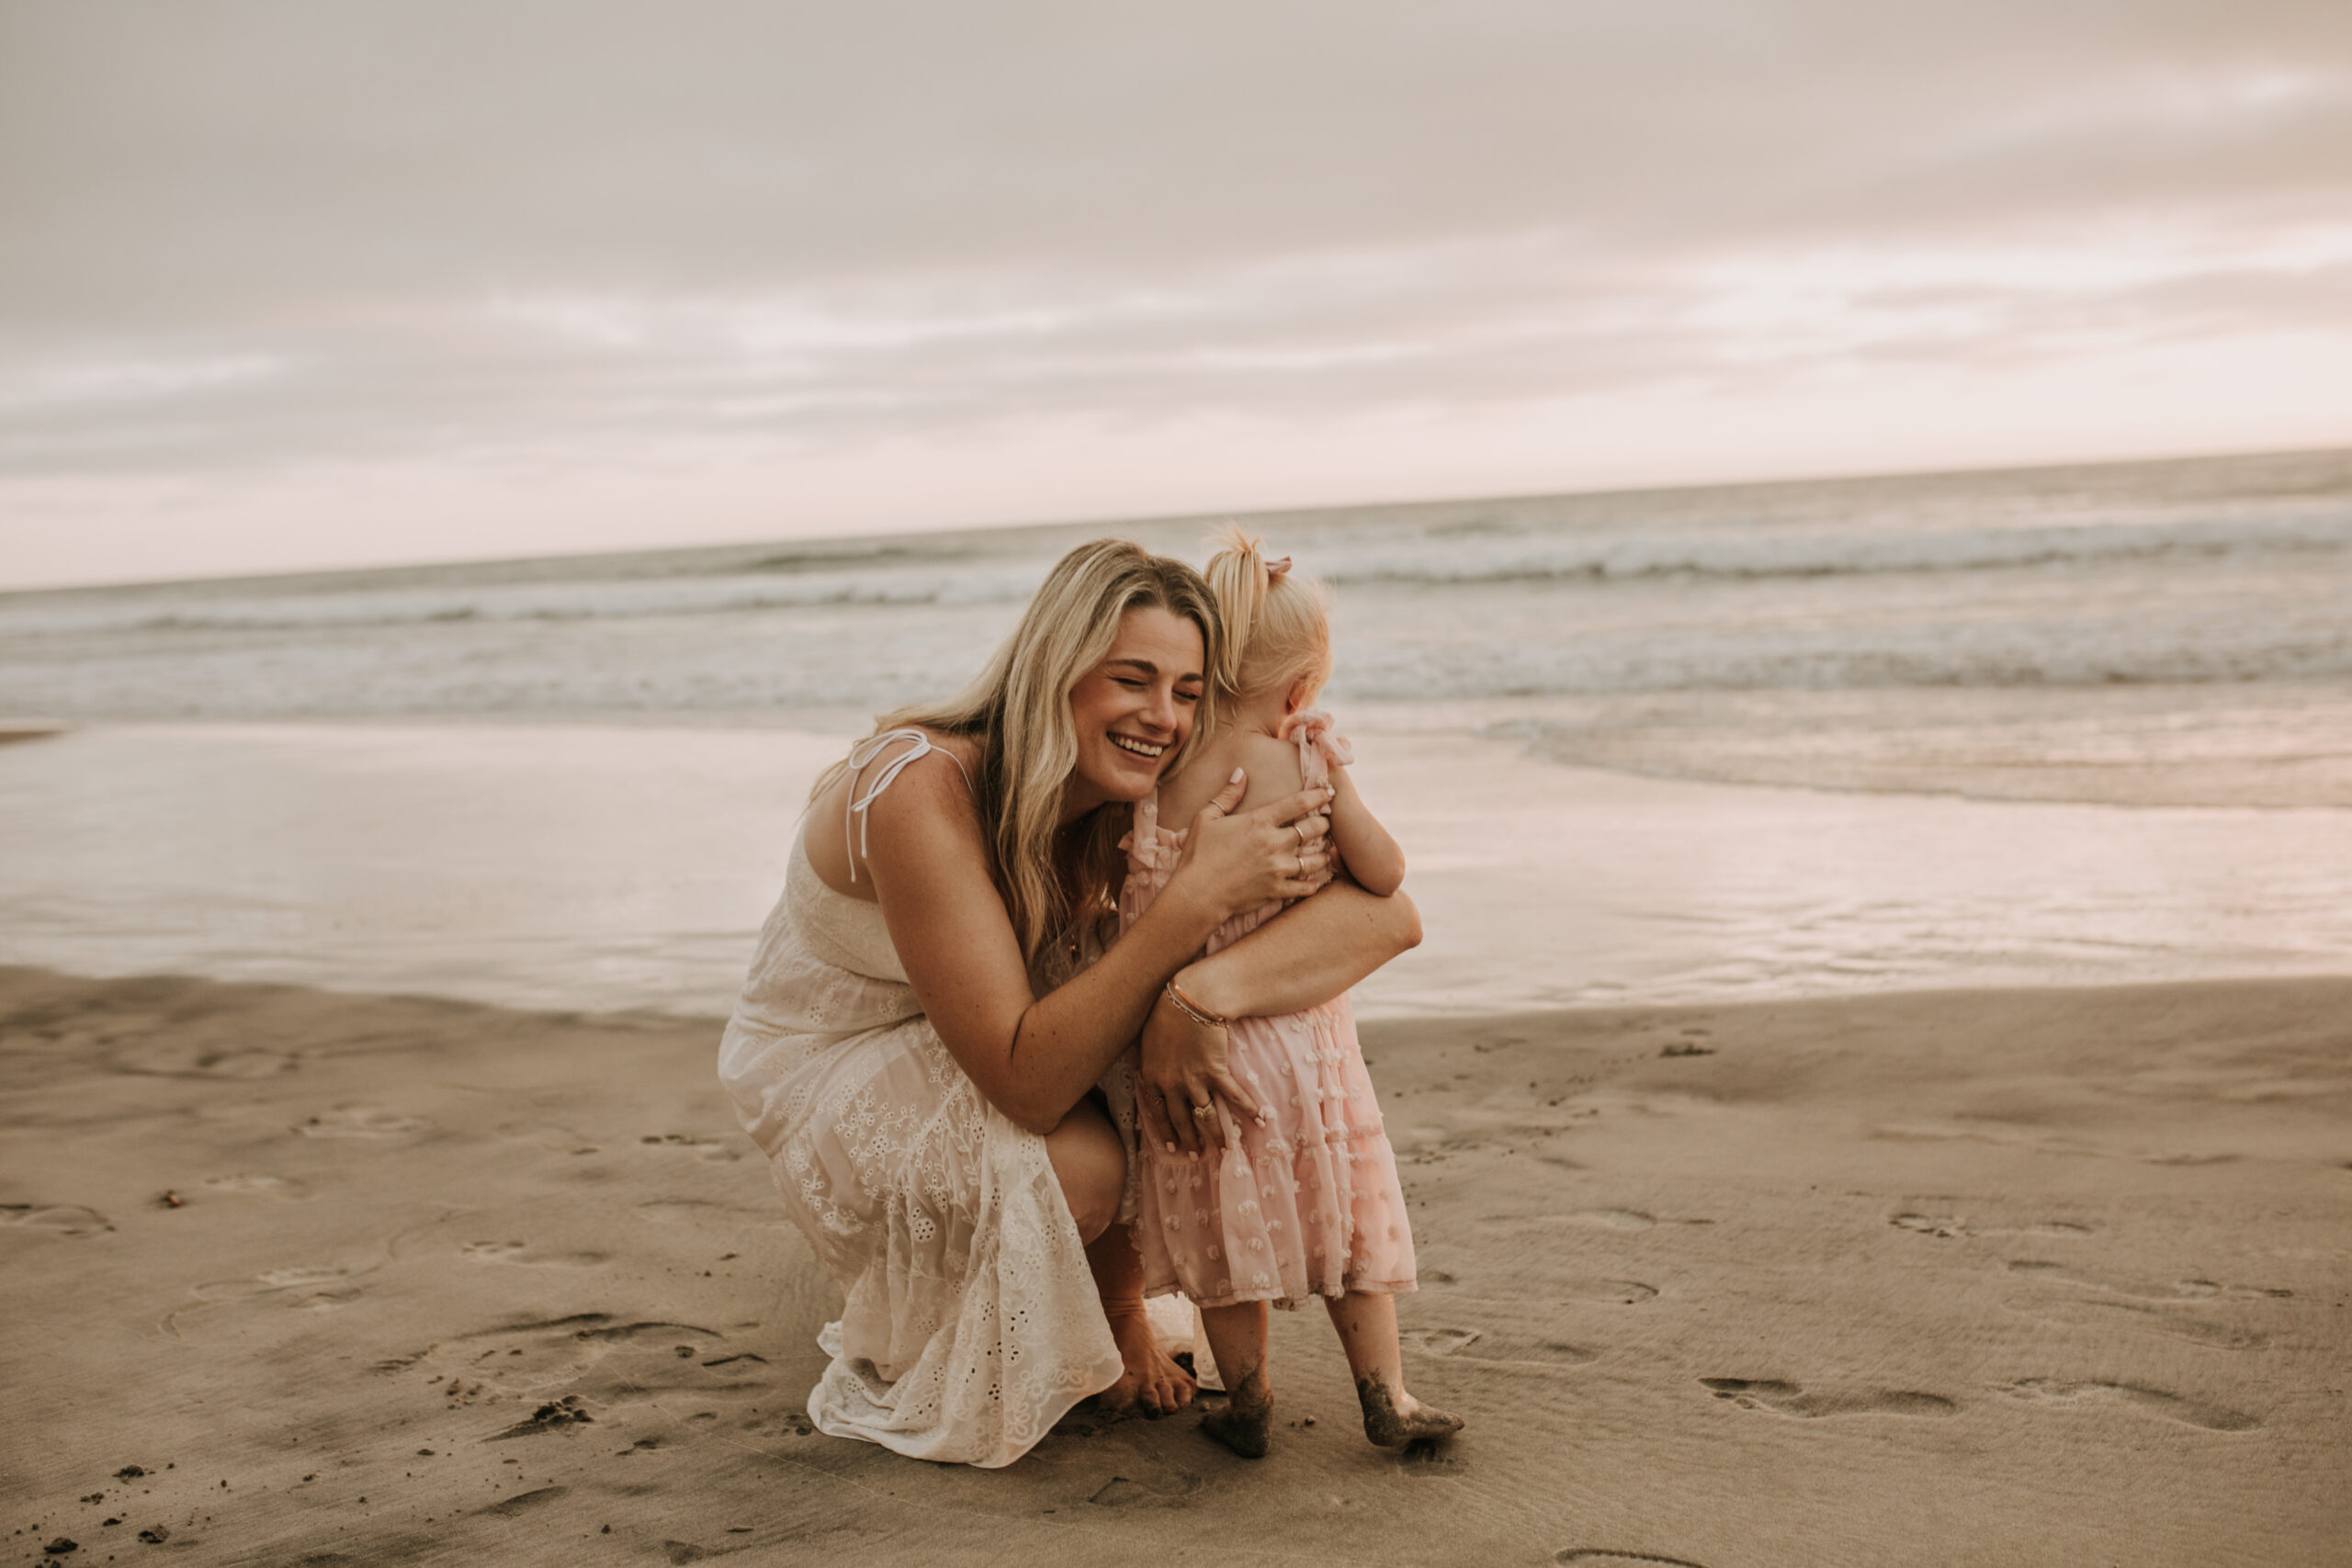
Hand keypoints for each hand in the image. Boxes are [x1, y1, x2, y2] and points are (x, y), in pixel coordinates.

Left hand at [1139, 986, 1264, 1154]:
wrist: (1188, 999)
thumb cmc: (1165, 1014)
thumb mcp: (1146, 1041)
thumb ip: (1148, 1062)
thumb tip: (1147, 1074)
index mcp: (1151, 1077)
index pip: (1157, 1113)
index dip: (1166, 1131)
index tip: (1172, 1146)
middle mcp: (1170, 1085)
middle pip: (1181, 1120)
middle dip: (1190, 1141)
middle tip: (1196, 1157)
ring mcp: (1193, 1080)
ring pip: (1205, 1115)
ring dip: (1216, 1135)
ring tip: (1224, 1150)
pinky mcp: (1215, 1070)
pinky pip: (1233, 1095)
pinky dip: (1247, 1108)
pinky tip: (1258, 1120)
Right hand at [1170, 770, 1335, 921]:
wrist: (1197, 894)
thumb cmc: (1198, 855)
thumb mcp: (1206, 818)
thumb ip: (1227, 795)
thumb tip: (1240, 772)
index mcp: (1259, 822)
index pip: (1299, 803)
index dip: (1317, 795)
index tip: (1328, 793)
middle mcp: (1274, 843)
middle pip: (1314, 829)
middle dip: (1324, 824)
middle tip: (1324, 824)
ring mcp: (1278, 869)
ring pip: (1316, 859)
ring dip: (1323, 854)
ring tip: (1324, 852)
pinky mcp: (1277, 890)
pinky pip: (1306, 887)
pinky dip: (1313, 884)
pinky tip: (1314, 880)